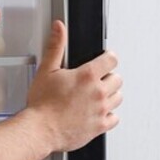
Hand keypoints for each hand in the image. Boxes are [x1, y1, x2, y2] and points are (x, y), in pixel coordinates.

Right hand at [24, 20, 121, 152]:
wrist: (40, 130)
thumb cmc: (42, 104)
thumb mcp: (46, 70)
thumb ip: (55, 46)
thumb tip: (59, 28)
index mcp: (87, 76)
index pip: (112, 59)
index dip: (107, 57)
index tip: (104, 60)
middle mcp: (98, 92)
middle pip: (118, 79)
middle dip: (108, 77)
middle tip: (94, 81)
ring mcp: (101, 110)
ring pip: (118, 97)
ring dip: (110, 95)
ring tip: (95, 96)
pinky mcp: (100, 126)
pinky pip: (115, 118)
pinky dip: (108, 115)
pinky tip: (97, 112)